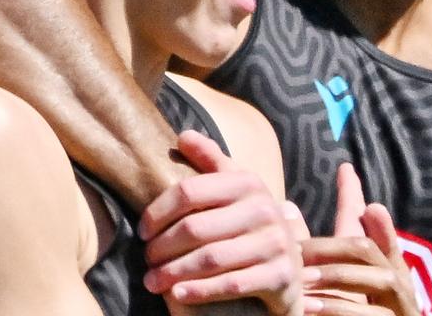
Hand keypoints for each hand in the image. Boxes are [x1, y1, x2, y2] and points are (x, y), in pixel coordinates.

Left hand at [141, 130, 305, 314]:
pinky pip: (231, 285)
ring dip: (173, 273)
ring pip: (210, 259)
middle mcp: (265, 209)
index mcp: (248, 183)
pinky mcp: (281, 276)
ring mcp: (276, 243)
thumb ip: (211, 161)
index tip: (143, 231)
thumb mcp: (236, 188)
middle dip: (162, 247)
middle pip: (195, 228)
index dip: (158, 212)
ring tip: (153, 281)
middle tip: (146, 260)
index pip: (189, 191)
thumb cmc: (250, 224)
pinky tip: (177, 295)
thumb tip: (183, 136)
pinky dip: (199, 291)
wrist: (289, 266)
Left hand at [300, 164, 420, 315]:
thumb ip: (326, 245)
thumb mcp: (341, 276)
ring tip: (301, 281)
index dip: (355, 198)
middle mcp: (396, 277)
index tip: (344, 170)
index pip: (368, 223)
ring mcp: (398, 302)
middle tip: (295, 250)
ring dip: (333, 279)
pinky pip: (366, 313)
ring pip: (369, 280)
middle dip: (331, 247)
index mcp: (384, 262)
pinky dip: (337, 309)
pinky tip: (308, 309)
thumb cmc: (360, 309)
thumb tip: (293, 204)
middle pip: (366, 249)